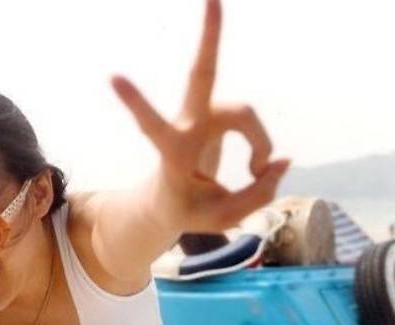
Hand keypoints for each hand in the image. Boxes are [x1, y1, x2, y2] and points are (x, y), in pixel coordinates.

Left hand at [112, 0, 288, 233]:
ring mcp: (202, 117)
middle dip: (210, 37)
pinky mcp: (216, 118)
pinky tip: (256, 167)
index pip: (153, 126)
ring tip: (257, 173)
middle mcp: (187, 126)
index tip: (113, 76)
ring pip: (244, 112)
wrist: (166, 205)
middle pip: (202, 76)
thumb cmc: (185, 210)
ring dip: (258, 145)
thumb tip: (281, 161)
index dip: (137, 103)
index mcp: (172, 153)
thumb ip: (258, 194)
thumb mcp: (221, 218)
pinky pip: (249, 122)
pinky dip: (258, 148)